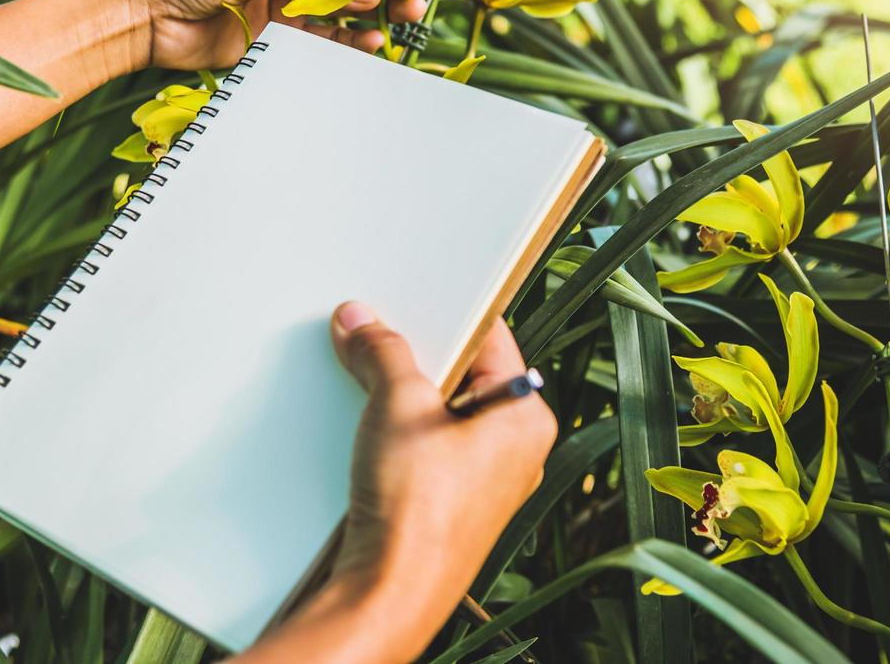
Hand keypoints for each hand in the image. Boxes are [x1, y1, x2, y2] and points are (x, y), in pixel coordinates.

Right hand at [324, 302, 555, 660]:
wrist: (389, 592)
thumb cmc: (417, 509)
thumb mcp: (398, 406)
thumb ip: (384, 352)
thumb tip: (362, 321)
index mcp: (526, 417)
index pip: (492, 337)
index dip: (448, 311)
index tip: (412, 296)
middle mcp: (515, 450)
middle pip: (463, 375)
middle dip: (418, 357)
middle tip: (379, 338)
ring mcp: (484, 481)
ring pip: (442, 413)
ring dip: (403, 397)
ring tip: (369, 386)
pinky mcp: (450, 505)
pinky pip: (428, 448)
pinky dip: (398, 433)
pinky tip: (368, 432)